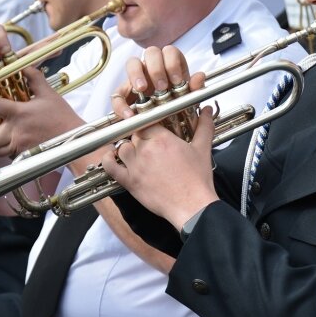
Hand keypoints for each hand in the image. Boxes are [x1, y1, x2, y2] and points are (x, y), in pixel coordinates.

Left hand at [0, 66, 83, 157]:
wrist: (74, 138)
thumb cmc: (62, 117)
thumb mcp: (49, 94)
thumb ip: (35, 79)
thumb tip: (25, 67)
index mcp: (20, 113)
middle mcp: (16, 131)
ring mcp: (19, 145)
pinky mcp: (23, 155)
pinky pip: (6, 156)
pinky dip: (5, 150)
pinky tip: (12, 142)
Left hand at [102, 105, 218, 229]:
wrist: (192, 205)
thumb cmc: (197, 180)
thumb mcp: (203, 148)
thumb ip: (204, 126)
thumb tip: (207, 111)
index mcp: (163, 139)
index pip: (148, 122)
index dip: (150, 125)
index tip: (154, 128)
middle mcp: (146, 150)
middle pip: (135, 134)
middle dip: (142, 137)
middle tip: (150, 143)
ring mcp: (136, 166)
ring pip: (123, 147)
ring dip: (128, 148)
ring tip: (137, 152)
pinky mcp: (129, 182)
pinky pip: (110, 167)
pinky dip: (108, 160)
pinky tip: (112, 157)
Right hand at [110, 46, 205, 119]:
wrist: (165, 126)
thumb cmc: (178, 106)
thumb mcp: (188, 99)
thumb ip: (194, 88)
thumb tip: (200, 76)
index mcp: (170, 64)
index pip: (170, 51)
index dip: (173, 64)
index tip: (177, 81)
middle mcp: (153, 66)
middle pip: (151, 52)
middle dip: (156, 69)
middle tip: (162, 87)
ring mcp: (137, 77)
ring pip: (132, 63)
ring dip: (137, 74)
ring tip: (142, 89)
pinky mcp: (124, 93)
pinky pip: (118, 94)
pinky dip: (122, 104)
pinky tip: (130, 114)